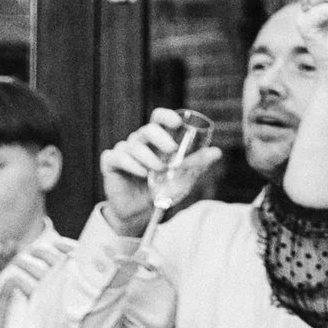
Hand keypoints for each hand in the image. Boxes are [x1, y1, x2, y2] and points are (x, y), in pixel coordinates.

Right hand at [98, 112, 220, 238]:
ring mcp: (124, 152)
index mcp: (156, 140)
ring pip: (133, 145)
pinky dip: (130, 164)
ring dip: (148, 157)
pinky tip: (141, 173)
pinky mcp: (110, 164)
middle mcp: (139, 142)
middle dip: (160, 137)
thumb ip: (197, 163)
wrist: (141, 210)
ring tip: (158, 170)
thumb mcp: (183, 176)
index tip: (177, 122)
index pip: (158, 118)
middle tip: (172, 150)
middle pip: (147, 130)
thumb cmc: (162, 188)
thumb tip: (217, 152)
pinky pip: (116, 157)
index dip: (166, 116)